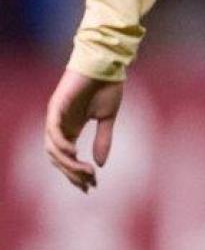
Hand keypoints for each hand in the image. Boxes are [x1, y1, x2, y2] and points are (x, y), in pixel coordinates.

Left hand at [44, 69, 123, 191]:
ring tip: (84, 171)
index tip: (91, 186)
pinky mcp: (56, 106)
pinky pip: (52, 130)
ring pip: (52, 148)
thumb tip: (100, 165)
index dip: (76, 174)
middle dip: (72, 173)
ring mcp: (56, 115)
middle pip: (58, 158)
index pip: (67, 158)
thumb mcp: (108, 119)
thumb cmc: (107, 86)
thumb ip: (103, 140)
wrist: (107, 63)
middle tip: (89, 183)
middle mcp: (60, 125)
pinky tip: (73, 152)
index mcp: (71, 128)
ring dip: (67, 163)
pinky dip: (60, 144)